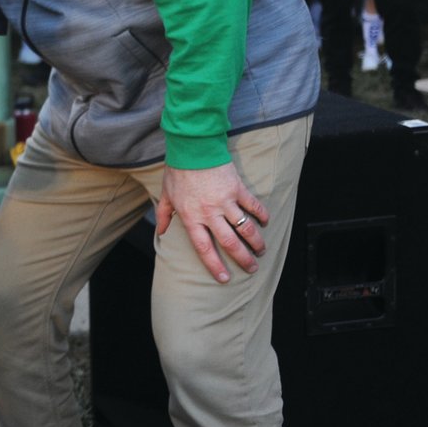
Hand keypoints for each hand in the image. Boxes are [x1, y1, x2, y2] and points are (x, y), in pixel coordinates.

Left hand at [155, 162, 267, 283]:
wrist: (192, 148)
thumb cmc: (178, 171)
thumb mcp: (166, 194)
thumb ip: (164, 215)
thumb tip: (161, 232)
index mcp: (192, 217)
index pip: (204, 248)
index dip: (215, 266)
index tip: (225, 278)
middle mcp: (210, 213)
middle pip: (230, 243)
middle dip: (243, 259)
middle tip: (252, 268)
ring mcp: (225, 202)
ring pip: (246, 228)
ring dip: (256, 242)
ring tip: (261, 250)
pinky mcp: (238, 189)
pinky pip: (253, 207)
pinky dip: (261, 215)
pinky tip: (266, 222)